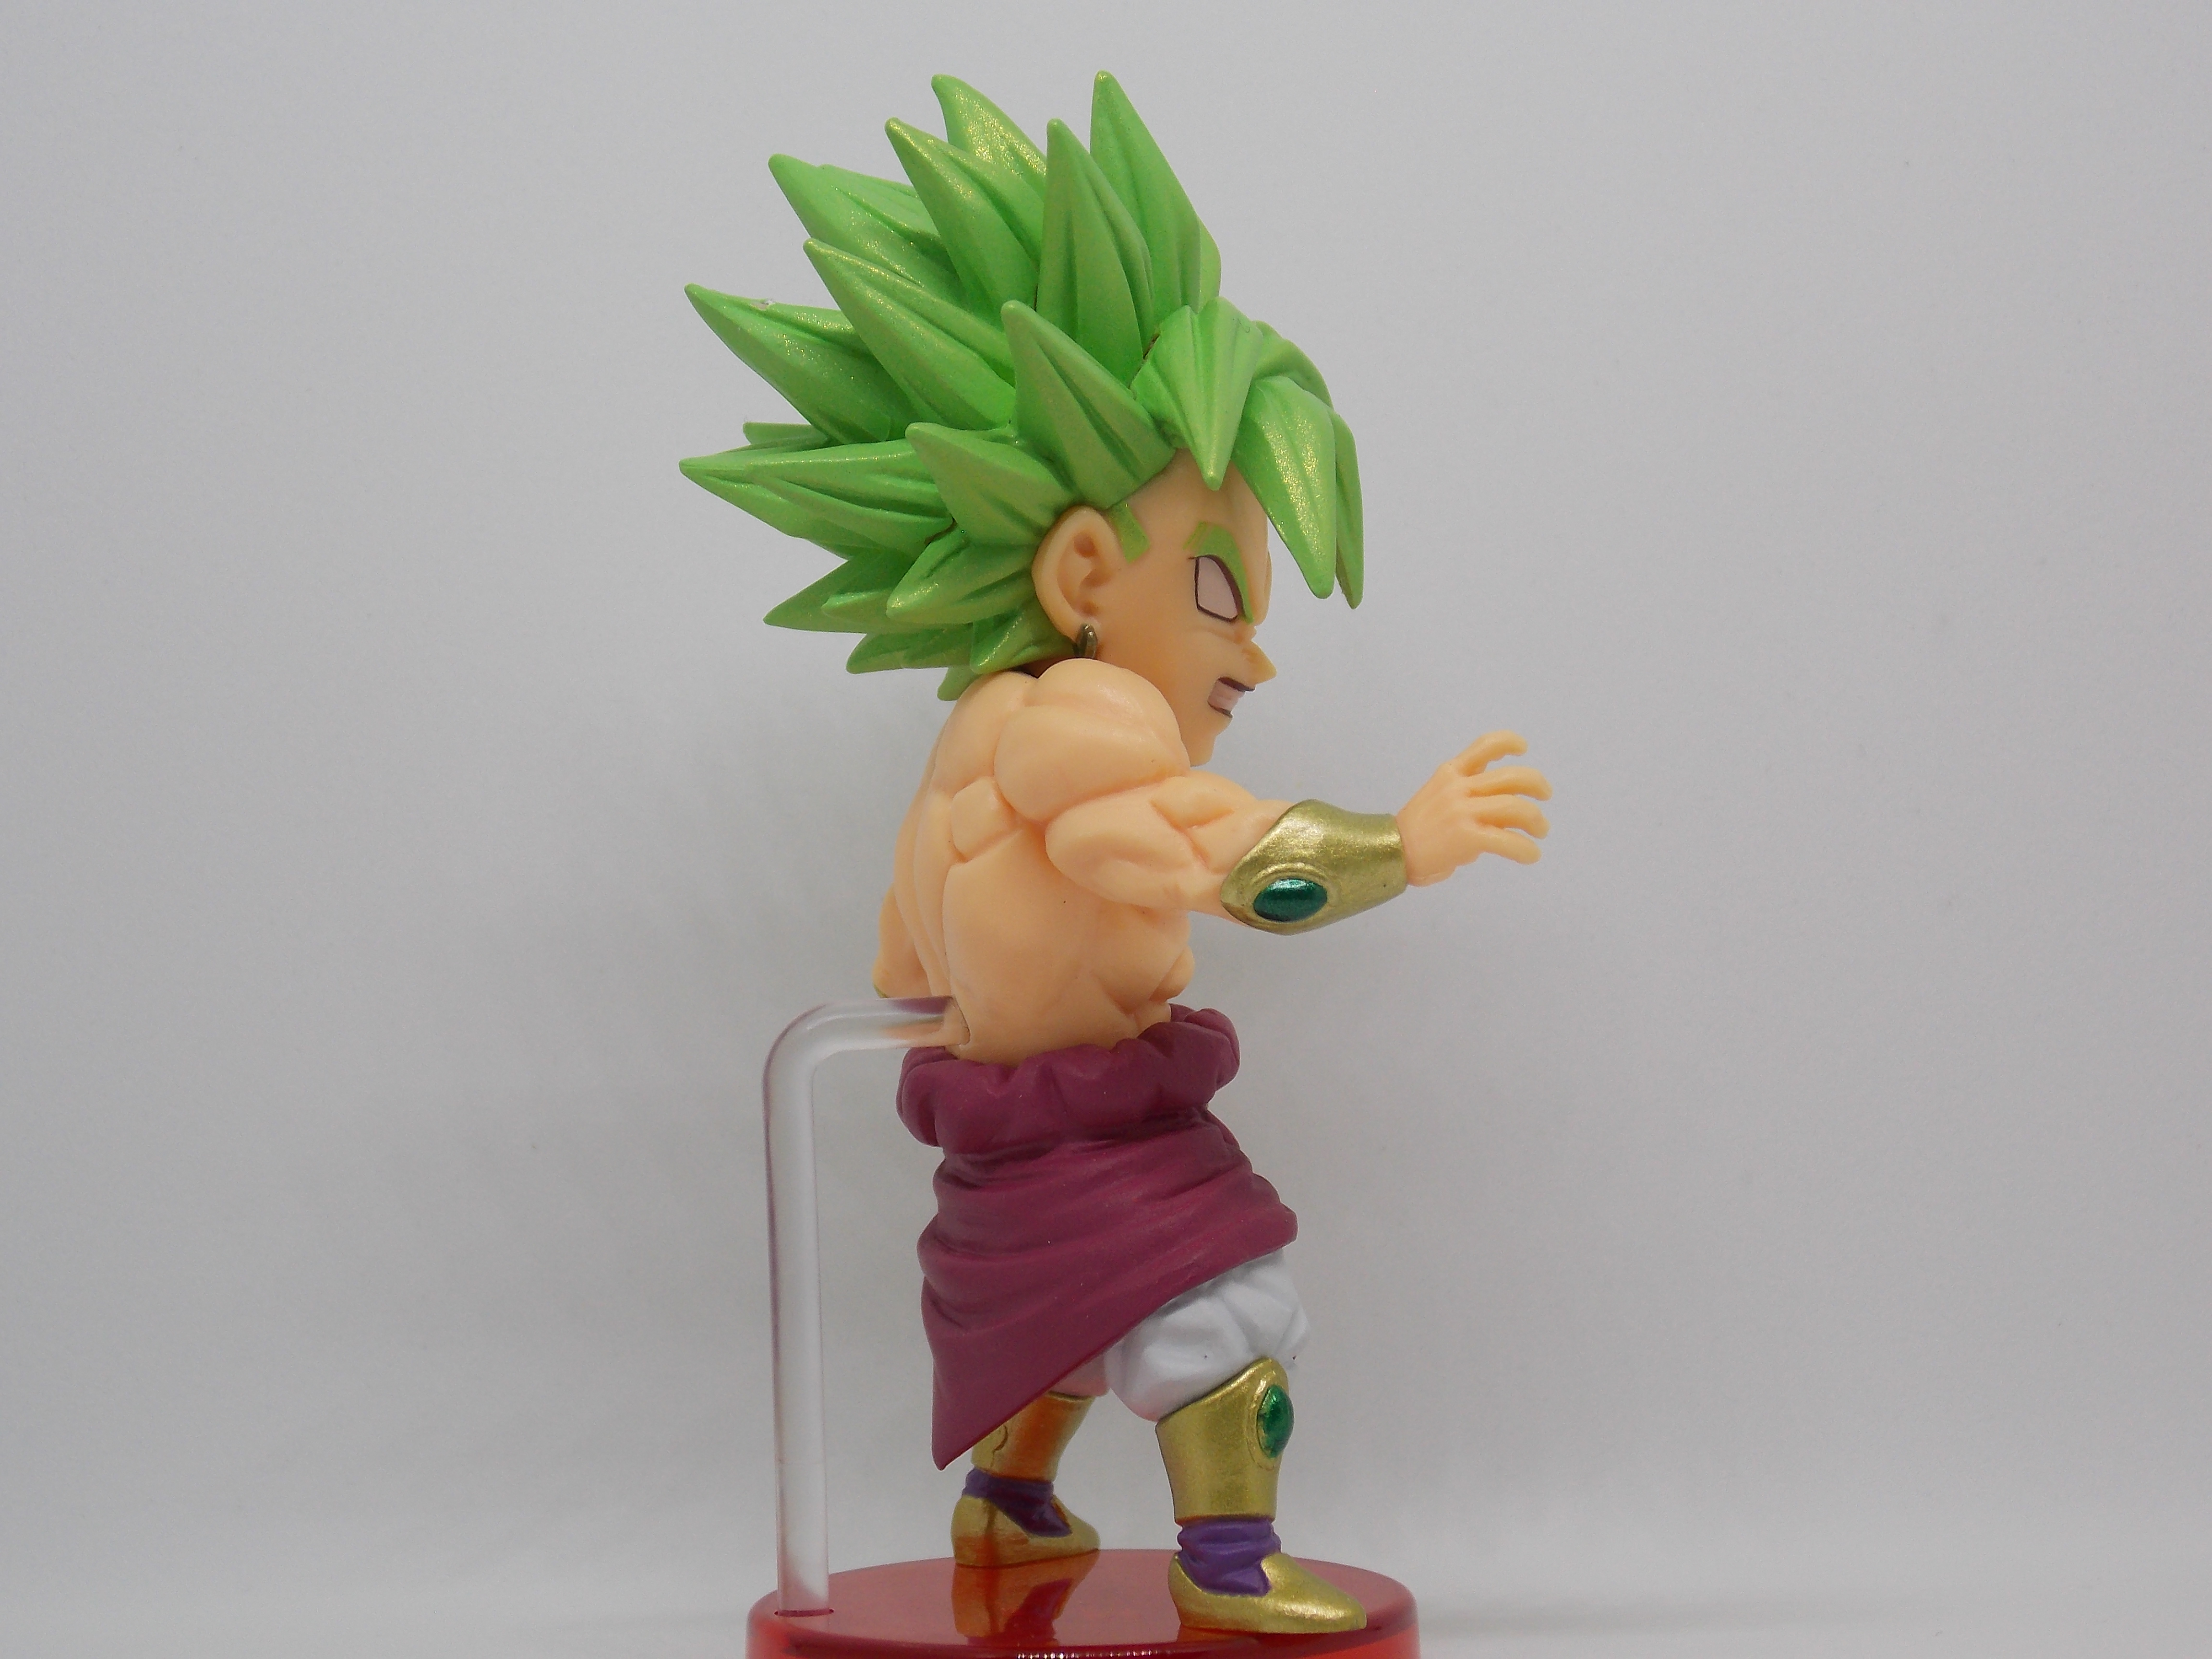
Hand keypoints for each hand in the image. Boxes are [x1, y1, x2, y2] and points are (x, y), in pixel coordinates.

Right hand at [1397, 732, 1551, 884]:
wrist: (1392, 852)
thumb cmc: (1417, 830)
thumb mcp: (1440, 797)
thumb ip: (1469, 793)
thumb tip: (1504, 806)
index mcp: (1450, 773)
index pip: (1485, 745)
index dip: (1509, 742)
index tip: (1524, 748)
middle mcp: (1458, 787)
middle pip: (1512, 777)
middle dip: (1536, 785)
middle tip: (1545, 796)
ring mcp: (1463, 811)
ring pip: (1516, 807)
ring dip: (1536, 820)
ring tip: (1540, 831)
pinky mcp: (1467, 837)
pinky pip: (1508, 840)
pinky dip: (1526, 849)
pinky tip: (1531, 855)